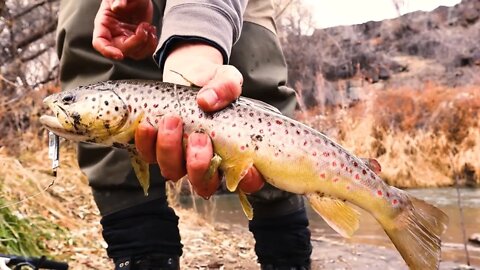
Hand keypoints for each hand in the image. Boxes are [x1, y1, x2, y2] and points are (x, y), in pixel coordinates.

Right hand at [92, 0, 156, 59]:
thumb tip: (119, 5)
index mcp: (104, 24)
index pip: (100, 42)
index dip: (107, 51)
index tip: (119, 55)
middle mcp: (114, 35)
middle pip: (122, 49)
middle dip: (137, 41)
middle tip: (144, 26)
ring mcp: (126, 39)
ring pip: (135, 53)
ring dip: (147, 44)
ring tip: (149, 27)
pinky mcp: (138, 41)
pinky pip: (145, 51)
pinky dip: (152, 44)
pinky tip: (152, 30)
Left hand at [135, 43, 264, 197]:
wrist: (190, 74)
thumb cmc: (215, 84)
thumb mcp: (227, 79)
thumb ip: (225, 87)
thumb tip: (206, 101)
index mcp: (235, 153)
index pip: (248, 181)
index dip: (248, 180)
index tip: (245, 165)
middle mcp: (209, 163)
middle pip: (204, 185)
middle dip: (199, 166)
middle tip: (199, 138)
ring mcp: (182, 159)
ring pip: (173, 172)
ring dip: (170, 150)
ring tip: (172, 120)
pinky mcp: (158, 150)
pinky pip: (149, 156)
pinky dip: (146, 143)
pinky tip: (149, 124)